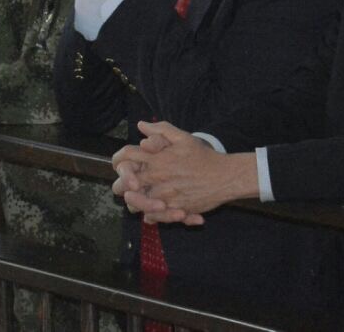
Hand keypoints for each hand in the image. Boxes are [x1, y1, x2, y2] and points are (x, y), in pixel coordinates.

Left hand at [111, 121, 256, 219]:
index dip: (118, 161)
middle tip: (128, 186)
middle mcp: (157, 177)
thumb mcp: (183, 138)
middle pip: (124, 185)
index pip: (125, 158)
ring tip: (140, 199)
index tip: (120, 165)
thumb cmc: (203, 156)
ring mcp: (164, 196)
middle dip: (123, 185)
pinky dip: (151, 215)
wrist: (225, 177)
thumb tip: (141, 126)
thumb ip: (161, 130)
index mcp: (157, 158)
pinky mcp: (173, 210)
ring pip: (135, 204)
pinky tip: (154, 210)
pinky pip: (152, 217)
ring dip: (135, 203)